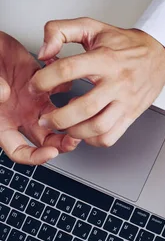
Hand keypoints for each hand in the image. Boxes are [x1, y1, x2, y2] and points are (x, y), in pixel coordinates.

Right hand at [0, 32, 78, 164]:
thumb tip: (2, 94)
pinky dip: (67, 88)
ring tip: (79, 116)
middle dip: (61, 143)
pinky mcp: (42, 84)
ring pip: (57, 119)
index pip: (18, 150)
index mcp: (1, 121)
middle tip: (74, 139)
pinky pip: (60, 90)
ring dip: (71, 121)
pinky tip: (66, 83)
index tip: (51, 152)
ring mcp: (32, 100)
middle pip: (44, 139)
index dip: (34, 157)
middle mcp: (19, 114)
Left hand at [29, 17, 164, 146]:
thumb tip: (44, 52)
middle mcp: (118, 82)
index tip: (35, 86)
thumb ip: (60, 31)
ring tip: (64, 127)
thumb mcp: (92, 27)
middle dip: (57, 118)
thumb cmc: (126, 44)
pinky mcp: (132, 114)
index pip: (68, 70)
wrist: (159, 54)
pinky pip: (111, 136)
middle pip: (84, 107)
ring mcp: (126, 101)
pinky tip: (85, 131)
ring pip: (98, 126)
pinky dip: (94, 139)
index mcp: (105, 59)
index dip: (44, 80)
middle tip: (45, 119)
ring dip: (75, 131)